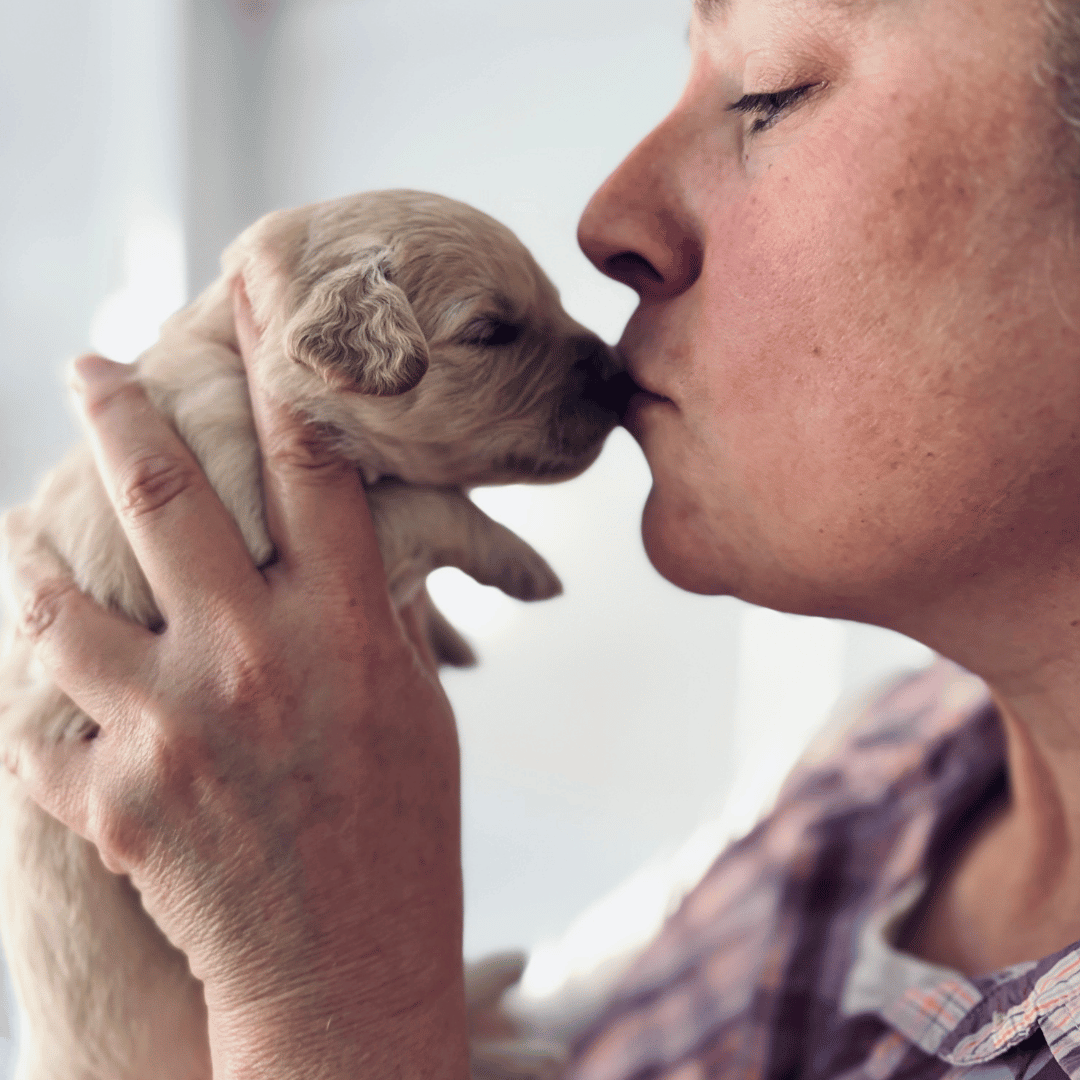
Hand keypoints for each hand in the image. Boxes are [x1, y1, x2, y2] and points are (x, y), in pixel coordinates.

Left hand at [5, 281, 468, 1077]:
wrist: (346, 976)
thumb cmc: (401, 840)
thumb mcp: (417, 716)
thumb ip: (371, 629)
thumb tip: (341, 567)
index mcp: (344, 631)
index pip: (311, 469)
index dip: (277, 378)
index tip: (246, 314)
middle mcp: (254, 659)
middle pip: (166, 500)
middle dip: (119, 416)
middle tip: (88, 366)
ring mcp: (172, 728)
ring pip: (59, 607)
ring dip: (31, 563)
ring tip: (17, 539)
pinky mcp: (112, 802)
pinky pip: (39, 733)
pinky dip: (41, 719)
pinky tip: (45, 712)